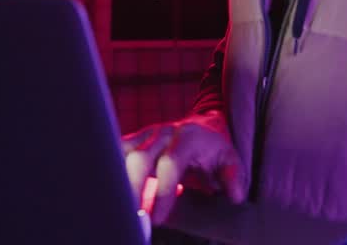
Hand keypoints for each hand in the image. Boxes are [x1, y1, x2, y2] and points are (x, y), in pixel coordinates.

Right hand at [120, 111, 245, 224]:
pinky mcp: (134, 140)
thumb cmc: (214, 149)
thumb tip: (235, 197)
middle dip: (133, 190)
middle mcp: (163, 133)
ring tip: (118, 209)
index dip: (162, 192)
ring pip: (122, 153)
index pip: (170, 164)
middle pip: (139, 158)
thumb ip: (233, 176)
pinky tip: (112, 196)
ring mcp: (145, 135)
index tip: (158, 219)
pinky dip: (112, 174)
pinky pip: (116, 154)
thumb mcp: (230, 159)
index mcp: (187, 138)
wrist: (203, 126)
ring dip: (118, 182)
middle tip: (133, 218)